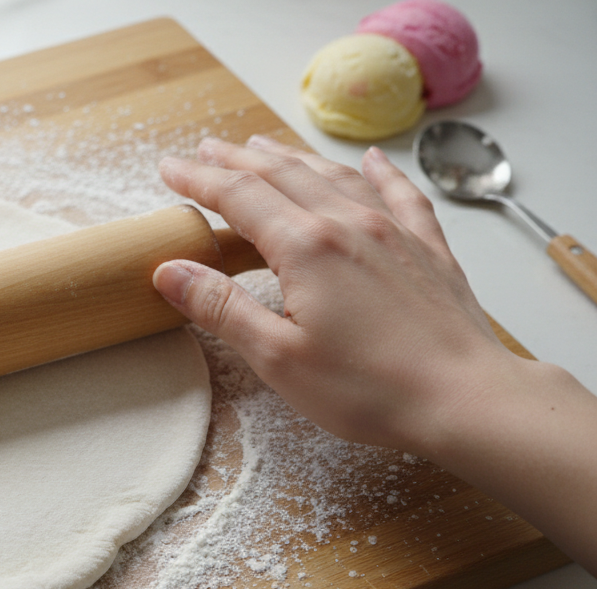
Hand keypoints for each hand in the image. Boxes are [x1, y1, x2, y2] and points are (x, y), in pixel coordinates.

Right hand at [153, 135, 509, 453]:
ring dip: (292, 157)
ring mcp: (393, 231)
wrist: (466, 398)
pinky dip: (380, 171)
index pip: (239, 198)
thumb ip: (223, 309)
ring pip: (333, 176)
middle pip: (282, 175)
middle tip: (204, 150)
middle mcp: (348, 224)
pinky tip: (371, 159)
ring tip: (263, 144)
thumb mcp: (278, 358)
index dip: (199, 180)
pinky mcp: (428, 249)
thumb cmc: (371, 389)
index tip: (169, 168)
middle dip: (236, 160)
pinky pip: (400, 193)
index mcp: (305, 248)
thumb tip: (171, 272)